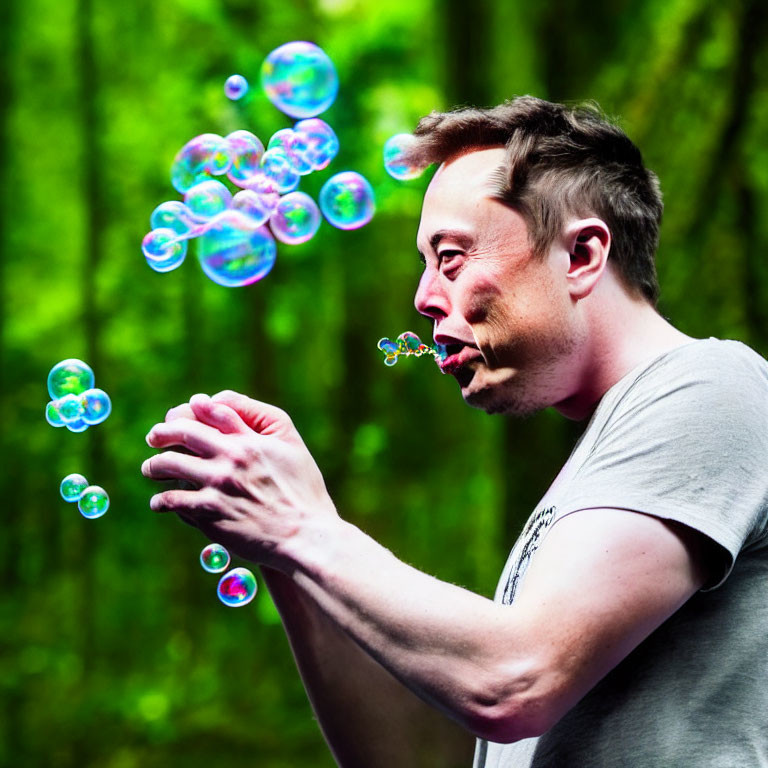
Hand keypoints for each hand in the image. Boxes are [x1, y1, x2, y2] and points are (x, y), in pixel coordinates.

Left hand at [141, 391, 337, 568]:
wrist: (303, 535)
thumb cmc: (302, 491)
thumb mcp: (291, 446)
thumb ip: (261, 421)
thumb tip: (223, 406)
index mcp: (250, 439)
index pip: (209, 411)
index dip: (189, 410)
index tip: (177, 414)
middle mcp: (230, 457)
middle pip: (182, 433)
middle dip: (162, 433)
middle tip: (153, 437)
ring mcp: (216, 486)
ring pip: (168, 465)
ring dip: (154, 466)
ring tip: (150, 469)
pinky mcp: (208, 514)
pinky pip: (172, 501)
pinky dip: (161, 501)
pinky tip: (159, 502)